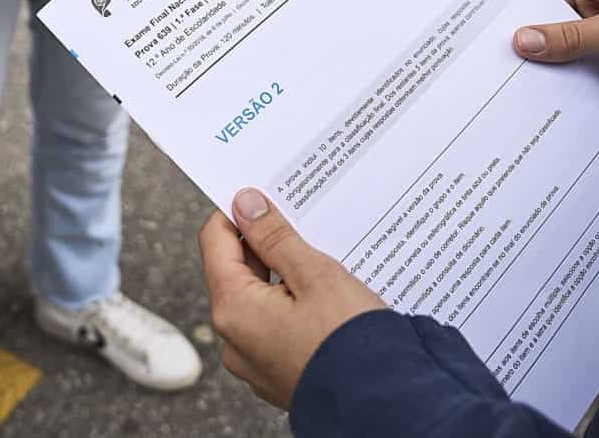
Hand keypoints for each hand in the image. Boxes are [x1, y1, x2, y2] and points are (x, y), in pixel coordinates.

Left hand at [199, 188, 385, 408]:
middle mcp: (234, 340)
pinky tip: (323, 296)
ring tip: (319, 259)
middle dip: (265, 243)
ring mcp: (254, 362)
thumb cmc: (351, 342)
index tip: (264, 195)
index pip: (215, 241)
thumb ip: (275, 237)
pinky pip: (273, 327)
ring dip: (282, 275)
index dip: (237, 212)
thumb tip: (245, 204)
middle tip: (301, 221)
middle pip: (235, 271)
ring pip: (257, 299)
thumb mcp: (315, 275)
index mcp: (233, 310)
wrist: (383, 405)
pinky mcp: (276, 374)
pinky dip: (291, 305)